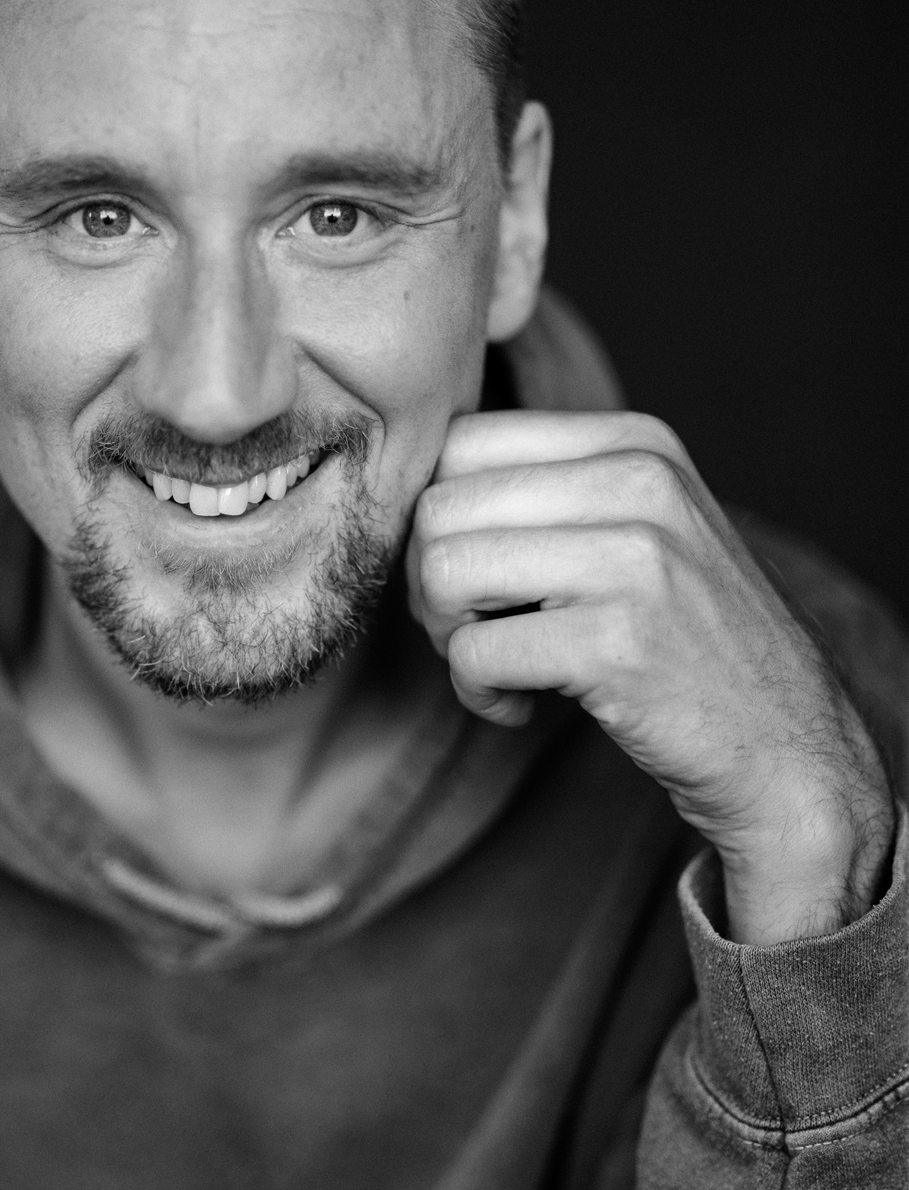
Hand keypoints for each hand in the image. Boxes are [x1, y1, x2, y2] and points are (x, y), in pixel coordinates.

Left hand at [406, 411, 893, 944]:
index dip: (442, 516)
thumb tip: (404, 493)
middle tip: (476, 631)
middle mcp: (641, 481)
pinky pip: (472, 654)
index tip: (479, 575)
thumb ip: (544, 492)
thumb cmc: (682, 643)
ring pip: (442, 572)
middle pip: (440, 507)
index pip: (464, 441)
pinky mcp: (618, 642)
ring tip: (496, 666)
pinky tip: (521, 706)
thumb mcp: (636, 529)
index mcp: (636, 441)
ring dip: (446, 637)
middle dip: (430, 583)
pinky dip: (477, 693)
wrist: (786, 749)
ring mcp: (636, 559)